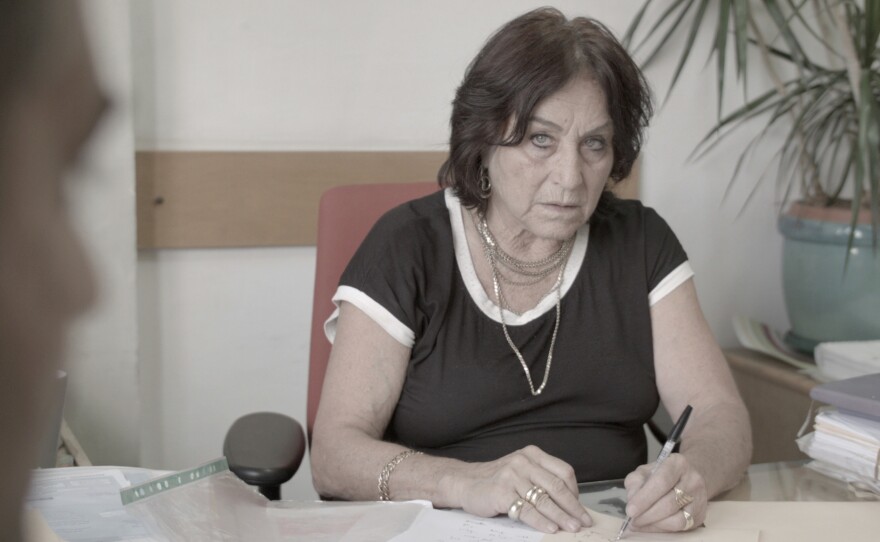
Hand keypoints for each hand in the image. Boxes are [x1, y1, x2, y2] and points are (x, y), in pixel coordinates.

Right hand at [448, 445, 590, 533]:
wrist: (465, 481)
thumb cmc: (498, 480)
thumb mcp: (522, 471)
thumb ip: (542, 480)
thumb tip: (570, 504)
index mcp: (532, 454)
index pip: (563, 472)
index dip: (575, 492)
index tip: (581, 509)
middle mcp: (523, 462)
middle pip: (556, 486)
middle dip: (573, 507)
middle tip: (583, 522)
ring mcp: (511, 476)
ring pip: (543, 499)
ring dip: (561, 517)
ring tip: (572, 528)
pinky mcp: (501, 492)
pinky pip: (526, 510)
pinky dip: (540, 521)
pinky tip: (550, 529)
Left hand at [622, 453, 706, 532]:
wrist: (687, 478)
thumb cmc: (662, 474)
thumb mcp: (645, 471)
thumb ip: (636, 483)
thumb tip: (633, 501)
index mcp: (677, 463)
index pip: (661, 482)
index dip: (644, 498)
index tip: (630, 510)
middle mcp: (692, 480)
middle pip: (669, 503)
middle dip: (647, 515)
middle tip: (633, 520)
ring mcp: (699, 499)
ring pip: (677, 519)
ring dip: (654, 524)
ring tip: (640, 523)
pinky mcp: (700, 514)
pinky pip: (681, 527)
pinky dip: (662, 528)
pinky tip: (652, 525)